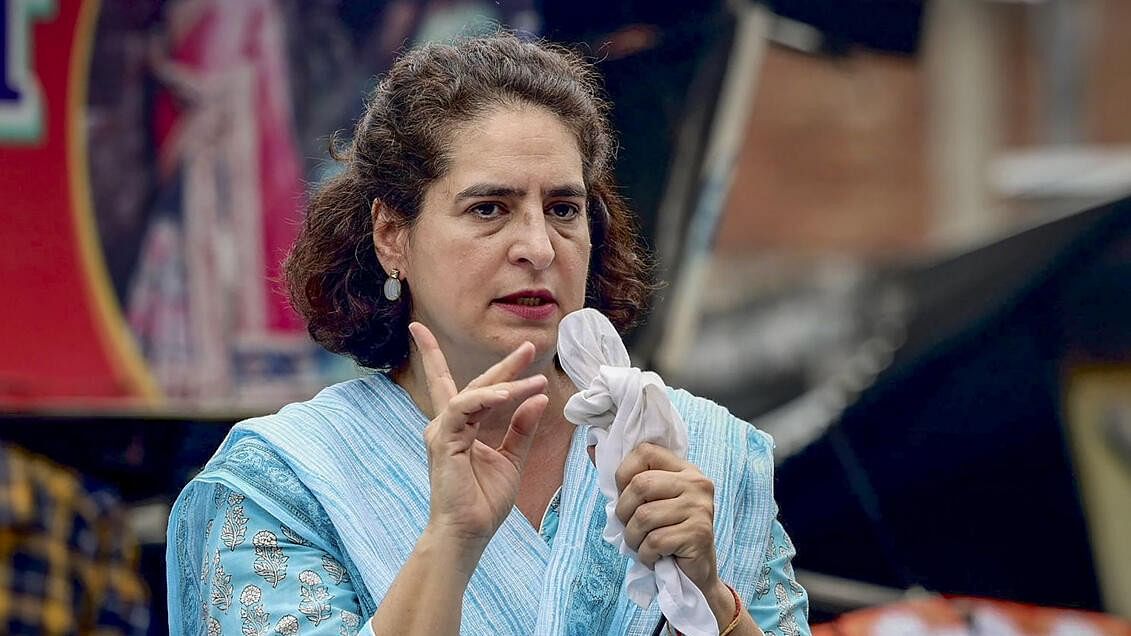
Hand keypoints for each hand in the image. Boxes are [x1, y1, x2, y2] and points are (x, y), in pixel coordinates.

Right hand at [409, 322, 548, 555]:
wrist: (469, 532)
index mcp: (458, 427)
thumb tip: (537, 398)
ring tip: (534, 374)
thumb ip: (521, 427)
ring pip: (473, 393)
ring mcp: (442, 431)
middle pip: (473, 384)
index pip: (452, 385)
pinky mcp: (444, 441)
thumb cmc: (484, 501)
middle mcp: (446, 425)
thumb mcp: (512, 458)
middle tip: (529, 347)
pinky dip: (488, 399)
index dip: (436, 354)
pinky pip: (465, 409)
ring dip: (504, 381)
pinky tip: (509, 394)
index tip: (427, 328)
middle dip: (502, 365)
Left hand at [614, 443, 720, 593]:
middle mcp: (696, 483)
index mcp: (684, 469)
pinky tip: (655, 558)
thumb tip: (589, 448)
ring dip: (633, 538)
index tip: (626, 498)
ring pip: (644, 516)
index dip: (624, 474)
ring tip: (642, 546)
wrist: (697, 573)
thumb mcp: (649, 501)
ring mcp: (700, 507)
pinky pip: (655, 541)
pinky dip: (646, 555)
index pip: (645, 452)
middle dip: (624, 512)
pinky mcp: (699, 533)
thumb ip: (626, 477)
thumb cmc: (667, 534)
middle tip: (631, 529)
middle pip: (640, 485)